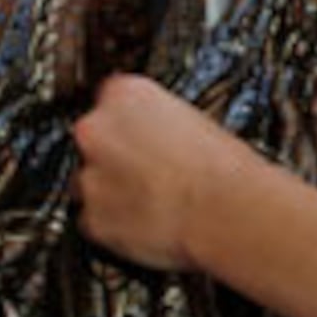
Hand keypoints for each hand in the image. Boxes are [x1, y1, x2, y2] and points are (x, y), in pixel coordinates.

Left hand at [73, 73, 263, 273]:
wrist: (226, 212)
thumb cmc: (224, 169)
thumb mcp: (199, 120)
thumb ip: (162, 120)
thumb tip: (160, 133)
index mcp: (126, 94)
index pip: (112, 97)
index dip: (131, 121)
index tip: (144, 134)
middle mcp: (97, 130)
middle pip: (94, 138)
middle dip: (116, 155)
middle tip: (152, 169)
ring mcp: (90, 176)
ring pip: (91, 181)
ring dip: (115, 189)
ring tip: (155, 198)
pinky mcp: (92, 218)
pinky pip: (96, 219)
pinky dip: (116, 222)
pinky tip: (149, 221)